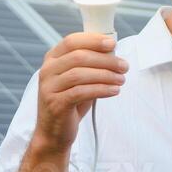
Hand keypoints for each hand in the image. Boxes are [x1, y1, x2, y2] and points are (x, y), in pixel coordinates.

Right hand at [33, 33, 128, 153]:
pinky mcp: (55, 103)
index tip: (112, 43)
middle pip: (79, 56)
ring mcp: (49, 87)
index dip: (93, 40)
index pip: (72, 41)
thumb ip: (90, 65)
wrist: (54, 132)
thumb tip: (112, 52)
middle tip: (123, 66)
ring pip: (80, 74)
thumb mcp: (79, 79)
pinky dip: (101, 90)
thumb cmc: (70, 102)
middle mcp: (47, 70)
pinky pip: (81, 92)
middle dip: (106, 60)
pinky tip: (113, 91)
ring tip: (121, 80)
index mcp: (52, 59)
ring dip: (106, 75)